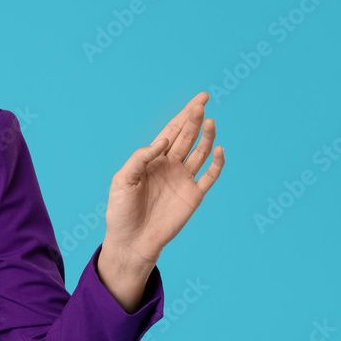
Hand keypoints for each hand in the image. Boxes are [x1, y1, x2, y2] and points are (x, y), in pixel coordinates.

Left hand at [103, 91, 224, 266]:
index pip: (172, 130)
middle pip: (187, 137)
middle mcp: (170, 165)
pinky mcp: (194, 196)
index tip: (199, 99)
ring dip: (207, 137)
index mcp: (152, 158)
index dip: (185, 114)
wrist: (131, 241)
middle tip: (202, 104)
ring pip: (200, 152)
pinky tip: (218, 149)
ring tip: (210, 122)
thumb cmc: (121, 210)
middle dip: (195, 119)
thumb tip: (162, 140)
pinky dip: (217, 163)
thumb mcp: (122, 180)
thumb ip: (140, 158)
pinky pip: (210, 176)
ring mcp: (183, 179)